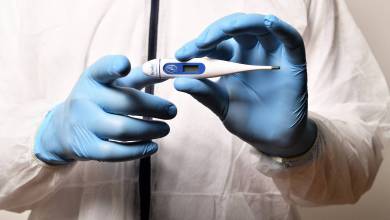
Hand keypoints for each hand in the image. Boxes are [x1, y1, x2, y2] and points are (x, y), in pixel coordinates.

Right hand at [34, 55, 176, 164]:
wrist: (64, 128)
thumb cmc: (100, 100)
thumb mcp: (115, 84)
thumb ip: (142, 76)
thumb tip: (171, 69)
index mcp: (93, 79)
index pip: (101, 70)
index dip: (113, 67)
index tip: (125, 65)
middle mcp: (85, 99)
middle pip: (124, 103)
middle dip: (154, 107)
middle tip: (173, 111)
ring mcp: (84, 124)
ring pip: (123, 129)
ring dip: (150, 130)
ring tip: (165, 129)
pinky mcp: (87, 148)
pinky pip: (116, 152)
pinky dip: (138, 150)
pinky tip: (153, 146)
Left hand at [174, 13, 316, 156]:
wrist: (273, 139)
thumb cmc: (247, 121)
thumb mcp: (222, 107)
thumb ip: (204, 93)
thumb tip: (178, 82)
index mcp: (231, 61)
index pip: (214, 44)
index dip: (197, 45)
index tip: (180, 57)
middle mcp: (251, 53)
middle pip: (234, 29)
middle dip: (215, 32)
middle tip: (200, 44)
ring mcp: (272, 55)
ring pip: (259, 26)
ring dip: (241, 23)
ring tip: (226, 29)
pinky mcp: (293, 62)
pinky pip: (290, 39)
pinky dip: (280, 28)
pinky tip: (268, 22)